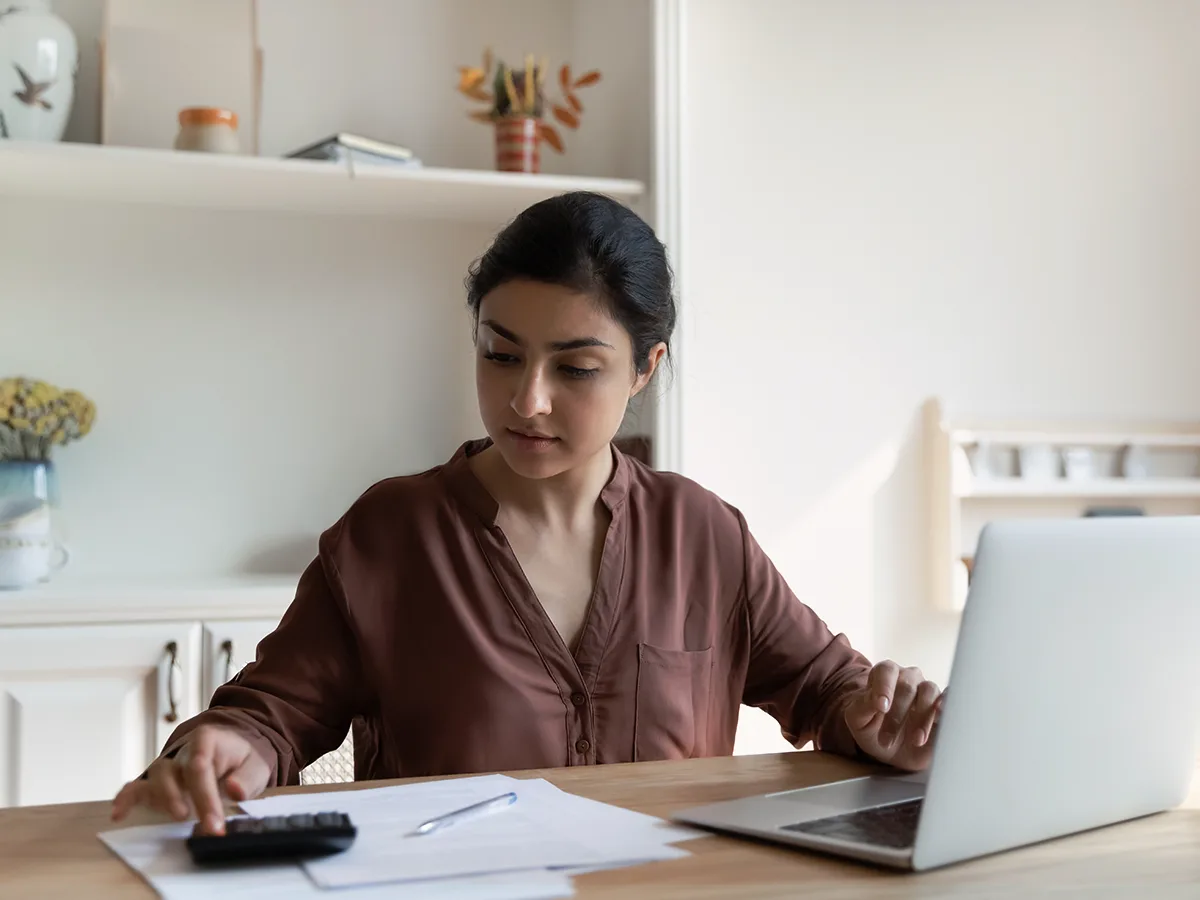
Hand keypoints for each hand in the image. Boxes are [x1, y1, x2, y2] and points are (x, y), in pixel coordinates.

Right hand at [110, 725, 271, 834]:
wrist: (232, 749)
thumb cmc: (242, 758)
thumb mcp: (256, 764)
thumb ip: (247, 777)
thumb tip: (234, 790)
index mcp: (205, 740)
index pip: (199, 767)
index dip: (205, 798)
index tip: (214, 825)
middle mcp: (180, 752)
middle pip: (170, 772)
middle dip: (177, 800)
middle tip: (193, 823)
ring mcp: (166, 766)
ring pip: (153, 779)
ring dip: (160, 800)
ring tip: (176, 817)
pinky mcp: (155, 782)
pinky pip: (136, 787)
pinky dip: (126, 799)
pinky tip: (118, 814)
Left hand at [844, 660, 943, 771]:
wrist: (891, 751)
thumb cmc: (872, 730)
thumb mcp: (858, 721)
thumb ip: (863, 706)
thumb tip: (879, 701)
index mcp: (884, 675)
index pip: (886, 670)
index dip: (884, 687)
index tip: (881, 708)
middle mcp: (908, 678)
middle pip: (906, 685)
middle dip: (897, 714)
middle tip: (886, 739)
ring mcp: (927, 690)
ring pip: (929, 691)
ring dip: (921, 718)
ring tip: (914, 740)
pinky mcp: (944, 705)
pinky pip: (950, 697)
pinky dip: (948, 704)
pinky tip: (941, 716)